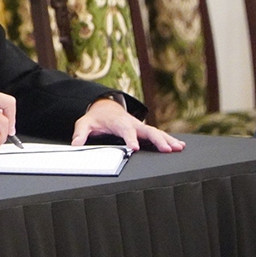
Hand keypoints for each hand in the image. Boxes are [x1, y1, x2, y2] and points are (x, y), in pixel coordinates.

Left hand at [71, 97, 185, 151]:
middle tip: (167, 149)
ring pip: (156, 132)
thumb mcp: (84, 124)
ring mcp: (140, 126)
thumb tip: (75, 144)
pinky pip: (158, 134)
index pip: (125, 131)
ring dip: (168, 139)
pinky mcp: (144, 130)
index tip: (134, 148)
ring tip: (179, 148)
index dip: (130, 139)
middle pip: (147, 131)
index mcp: (119, 122)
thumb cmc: (95, 118)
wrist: (104, 107)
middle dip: (158, 140)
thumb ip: (80, 133)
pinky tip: (180, 146)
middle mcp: (132, 123)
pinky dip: (169, 139)